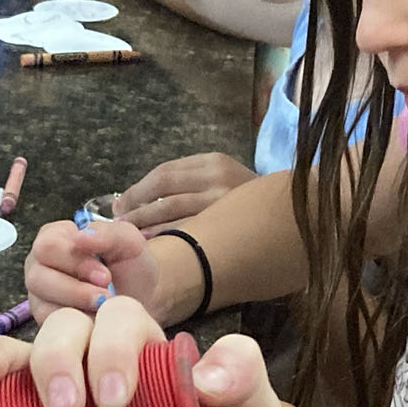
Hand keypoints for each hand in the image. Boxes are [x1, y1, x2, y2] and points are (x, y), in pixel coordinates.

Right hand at [0, 299, 293, 406]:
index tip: (118, 402)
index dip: (111, 347)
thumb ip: (243, 381)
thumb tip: (204, 373)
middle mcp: (105, 373)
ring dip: (1, 358)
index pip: (119, 319)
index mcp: (153, 358)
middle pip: (64, 333)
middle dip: (57, 358)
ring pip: (23, 360)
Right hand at [24, 216, 165, 319]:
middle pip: (37, 275)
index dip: (75, 261)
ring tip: (102, 304)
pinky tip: (94, 316)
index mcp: (55, 237)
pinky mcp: (44, 317)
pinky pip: (48, 321)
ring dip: (77, 303)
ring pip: (40, 300)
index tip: (104, 274)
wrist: (143, 300)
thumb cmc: (132, 267)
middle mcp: (40, 263)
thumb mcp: (129, 242)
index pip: (47, 245)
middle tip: (106, 291)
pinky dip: (75, 321)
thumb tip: (78, 237)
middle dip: (76, 286)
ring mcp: (39, 293)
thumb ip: (106, 233)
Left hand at [115, 153, 257, 233]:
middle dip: (136, 207)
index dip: (137, 190)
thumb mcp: (219, 177)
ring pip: (171, 212)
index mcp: (212, 161)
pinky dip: (165, 237)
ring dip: (145, 224)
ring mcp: (222, 203)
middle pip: (163, 190)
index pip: (163, 173)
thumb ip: (188, 181)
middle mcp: (217, 178)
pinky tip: (153, 245)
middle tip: (118, 222)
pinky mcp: (226, 225)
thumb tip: (138, 199)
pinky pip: (187, 231)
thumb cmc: (243, 200)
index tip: (120, 205)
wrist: (289, 213)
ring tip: (130, 235)